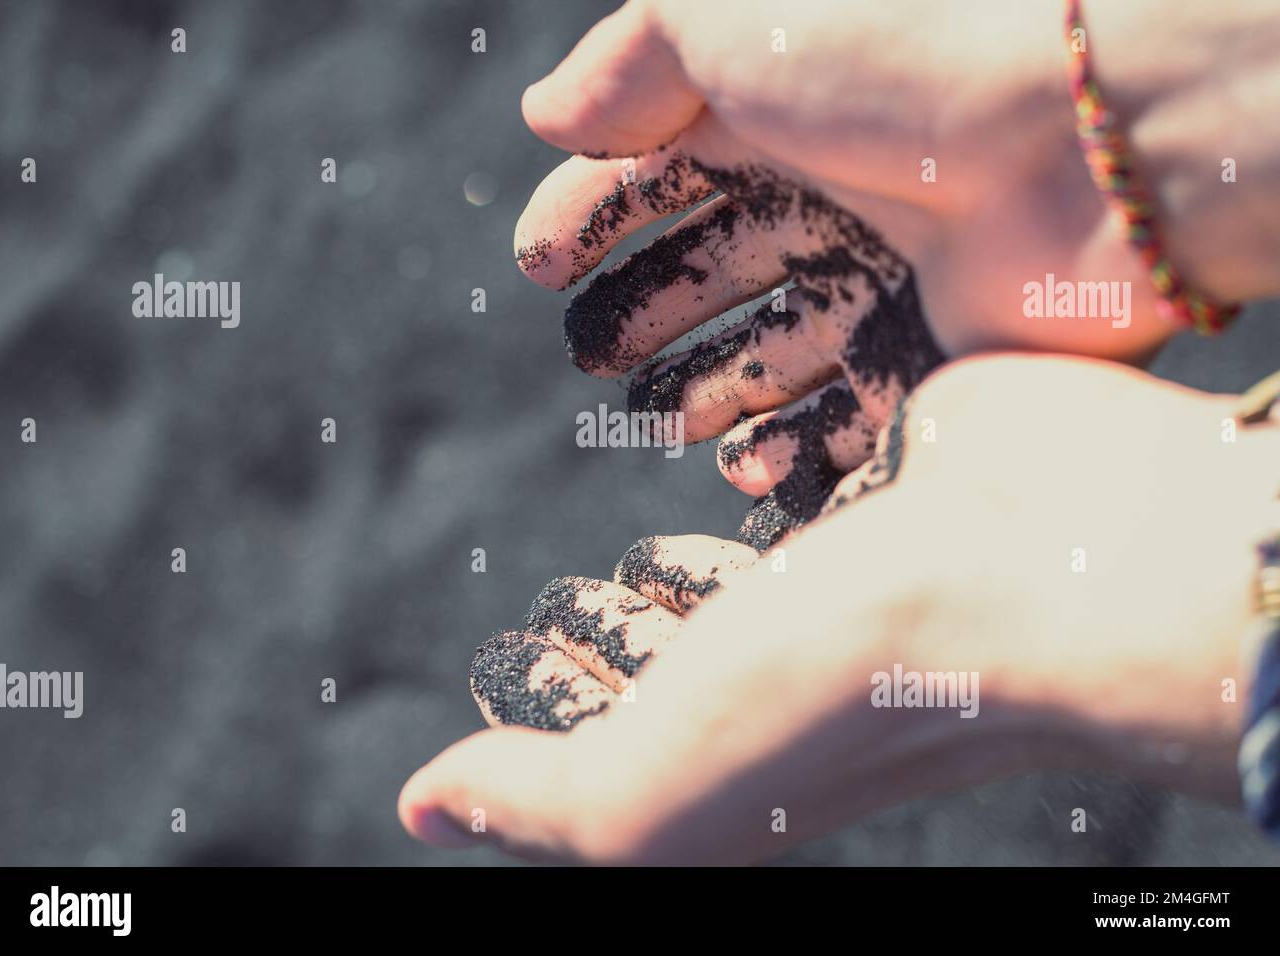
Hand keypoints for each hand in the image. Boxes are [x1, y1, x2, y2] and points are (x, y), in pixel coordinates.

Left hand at [399, 354, 1278, 862]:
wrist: (1040, 551)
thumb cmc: (837, 686)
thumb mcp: (647, 787)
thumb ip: (537, 800)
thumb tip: (423, 809)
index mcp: (753, 748)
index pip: (637, 740)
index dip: (562, 709)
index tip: (513, 663)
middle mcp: (811, 664)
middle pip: (691, 662)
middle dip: (619, 637)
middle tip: (561, 608)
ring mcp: (864, 567)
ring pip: (751, 572)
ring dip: (687, 561)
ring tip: (635, 549)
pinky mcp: (896, 471)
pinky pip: (808, 474)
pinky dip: (762, 467)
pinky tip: (729, 441)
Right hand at [514, 0, 1279, 543]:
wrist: (1085, 133)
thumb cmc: (898, 55)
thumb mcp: (732, 19)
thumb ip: (631, 63)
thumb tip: (546, 115)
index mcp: (781, 106)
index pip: (662, 167)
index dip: (592, 215)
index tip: (536, 265)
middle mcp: (835, 189)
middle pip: (715, 265)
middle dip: (644, 312)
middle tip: (588, 357)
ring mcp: (892, 273)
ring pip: (776, 349)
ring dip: (708, 393)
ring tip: (658, 423)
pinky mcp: (942, 350)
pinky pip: (852, 411)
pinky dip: (794, 447)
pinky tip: (741, 465)